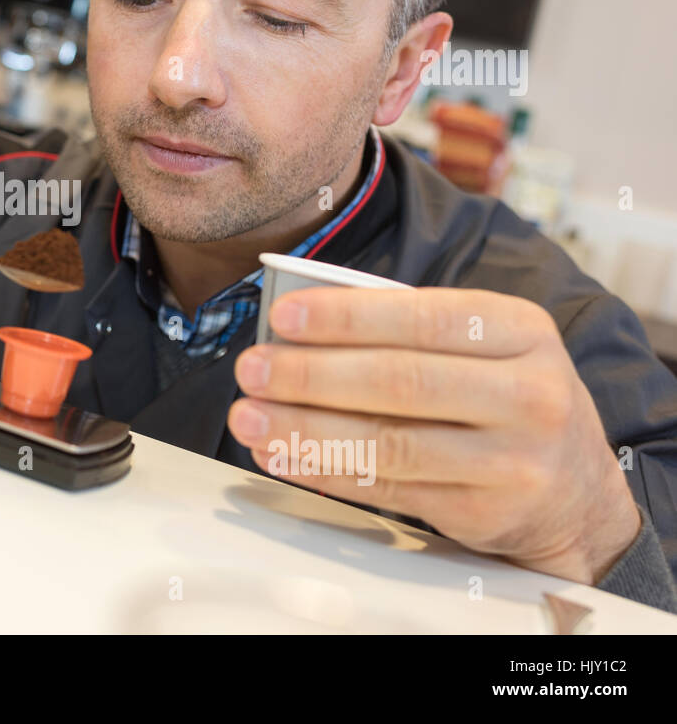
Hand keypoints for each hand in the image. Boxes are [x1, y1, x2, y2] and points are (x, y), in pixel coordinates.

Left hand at [228, 287, 641, 584]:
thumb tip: (301, 325)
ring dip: (304, 428)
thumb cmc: (507, 401)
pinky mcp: (485, 510)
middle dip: (310, 374)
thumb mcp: (487, 347)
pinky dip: (325, 470)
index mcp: (521, 330)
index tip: (283, 316)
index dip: (345, 317)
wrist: (576, 494)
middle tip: (253, 368)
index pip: (422, 316)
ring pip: (387, 441)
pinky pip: (387, 488)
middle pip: (399, 381)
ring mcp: (511, 458)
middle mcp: (527, 393)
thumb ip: (409, 330)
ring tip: (250, 416)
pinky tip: (283, 454)